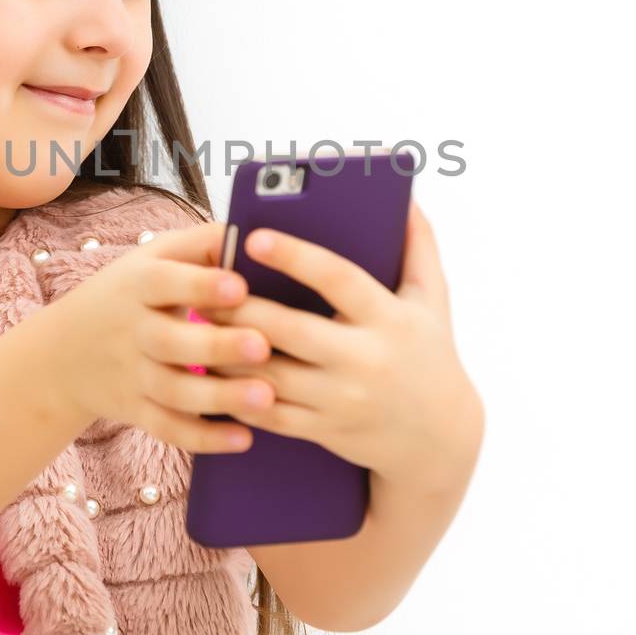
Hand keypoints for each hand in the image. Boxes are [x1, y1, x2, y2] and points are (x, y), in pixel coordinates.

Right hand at [36, 220, 280, 454]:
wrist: (64, 353)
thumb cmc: (130, 293)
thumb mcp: (154, 258)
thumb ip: (201, 244)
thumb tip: (255, 230)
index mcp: (138, 284)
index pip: (166, 282)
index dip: (200, 284)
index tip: (239, 286)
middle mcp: (133, 330)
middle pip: (171, 340)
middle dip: (217, 344)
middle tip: (262, 346)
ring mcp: (133, 374)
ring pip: (175, 390)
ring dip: (220, 397)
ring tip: (265, 397)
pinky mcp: (137, 410)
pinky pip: (169, 428)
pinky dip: (204, 437)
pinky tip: (244, 439)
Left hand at [195, 199, 482, 484]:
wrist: (438, 438)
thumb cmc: (429, 353)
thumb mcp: (433, 299)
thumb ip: (419, 245)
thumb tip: (405, 196)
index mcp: (389, 318)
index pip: (337, 280)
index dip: (294, 256)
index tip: (253, 237)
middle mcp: (365, 360)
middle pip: (289, 329)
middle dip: (241, 307)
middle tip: (205, 282)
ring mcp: (341, 400)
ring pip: (269, 374)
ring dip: (226, 349)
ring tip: (198, 322)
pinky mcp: (323, 430)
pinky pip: (268, 413)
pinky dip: (235, 392)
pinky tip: (210, 369)